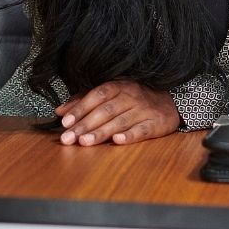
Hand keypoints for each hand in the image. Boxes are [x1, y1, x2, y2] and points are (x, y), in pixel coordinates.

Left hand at [55, 80, 180, 146]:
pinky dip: (129, 136)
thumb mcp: (111, 95)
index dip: (80, 108)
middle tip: (68, 138)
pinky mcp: (155, 123)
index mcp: (118, 86)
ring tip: (84, 142)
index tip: (65, 122)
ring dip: (101, 132)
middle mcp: (130, 96)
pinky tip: (117, 141)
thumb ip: (85, 101)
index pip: (96, 96)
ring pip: (120, 121)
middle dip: (85, 125)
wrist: (169, 103)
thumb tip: (60, 111)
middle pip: (105, 111)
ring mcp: (143, 110)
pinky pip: (141, 130)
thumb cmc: (134, 99)